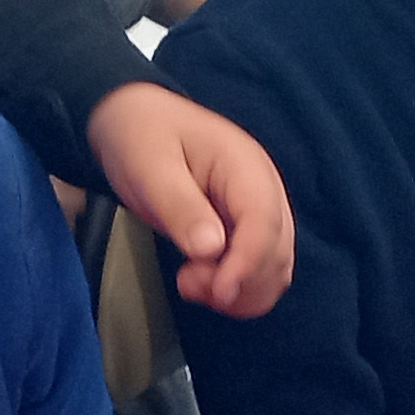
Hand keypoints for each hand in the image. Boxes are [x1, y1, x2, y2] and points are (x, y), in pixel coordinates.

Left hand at [88, 83, 295, 317]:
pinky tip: (204, 287)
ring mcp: (259, 213)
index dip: (248, 263)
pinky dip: (238, 291)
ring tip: (190, 284)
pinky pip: (259, 272)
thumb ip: (180, 206)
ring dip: (241, 292)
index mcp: (245, 166)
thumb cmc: (143, 137)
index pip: (264, 222)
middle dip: (239, 282)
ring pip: (274, 268)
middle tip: (186, 283)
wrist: (137, 122)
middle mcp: (263, 191)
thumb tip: (211, 250)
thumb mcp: (150, 166)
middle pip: (277, 251)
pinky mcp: (245, 232)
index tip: (219, 292)